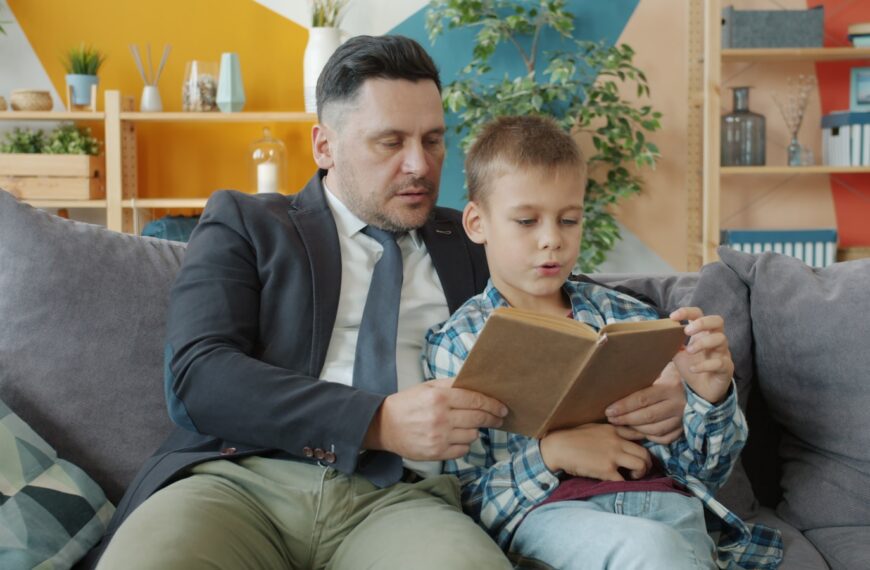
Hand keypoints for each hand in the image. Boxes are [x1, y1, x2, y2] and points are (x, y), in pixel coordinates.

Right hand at [364, 378, 507, 460]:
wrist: (384, 426)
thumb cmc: (408, 403)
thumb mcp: (428, 387)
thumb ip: (452, 385)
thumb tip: (477, 386)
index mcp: (439, 398)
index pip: (475, 400)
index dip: (492, 404)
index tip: (502, 408)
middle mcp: (440, 418)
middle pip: (478, 418)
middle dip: (492, 418)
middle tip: (498, 418)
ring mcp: (439, 437)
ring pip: (473, 435)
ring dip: (474, 430)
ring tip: (466, 426)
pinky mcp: (436, 453)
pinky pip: (463, 450)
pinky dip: (463, 444)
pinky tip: (455, 437)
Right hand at [540, 423, 651, 480]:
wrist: (558, 447)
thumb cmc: (571, 438)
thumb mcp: (593, 428)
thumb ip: (608, 433)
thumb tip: (619, 440)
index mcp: (613, 430)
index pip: (639, 434)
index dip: (646, 444)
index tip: (642, 452)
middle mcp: (617, 441)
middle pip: (645, 453)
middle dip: (647, 463)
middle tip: (640, 470)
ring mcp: (613, 456)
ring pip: (641, 465)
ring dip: (641, 473)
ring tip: (632, 476)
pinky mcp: (607, 470)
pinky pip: (625, 480)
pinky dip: (625, 484)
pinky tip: (620, 483)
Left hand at [605, 362, 685, 443]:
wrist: (697, 383)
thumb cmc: (672, 373)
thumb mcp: (661, 369)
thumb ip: (645, 376)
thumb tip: (617, 379)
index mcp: (671, 387)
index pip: (642, 399)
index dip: (623, 406)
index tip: (609, 410)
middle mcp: (679, 404)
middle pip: (647, 416)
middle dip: (625, 419)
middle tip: (611, 418)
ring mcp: (683, 418)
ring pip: (655, 430)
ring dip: (635, 429)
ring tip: (621, 424)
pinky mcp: (684, 428)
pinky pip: (664, 438)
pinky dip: (650, 436)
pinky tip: (638, 431)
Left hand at [670, 307, 733, 404]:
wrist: (702, 391)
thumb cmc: (692, 367)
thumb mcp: (677, 354)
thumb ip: (670, 343)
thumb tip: (656, 333)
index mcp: (703, 333)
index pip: (699, 314)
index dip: (687, 312)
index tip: (673, 317)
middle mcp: (715, 340)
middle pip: (717, 321)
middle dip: (702, 323)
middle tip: (687, 331)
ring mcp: (723, 353)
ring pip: (721, 339)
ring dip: (702, 343)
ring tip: (689, 351)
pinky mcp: (726, 368)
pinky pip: (719, 363)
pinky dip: (704, 365)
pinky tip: (693, 369)